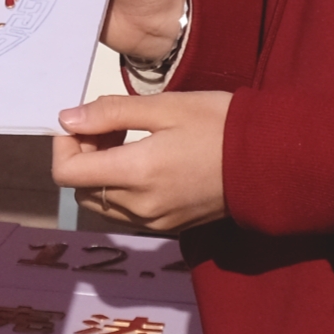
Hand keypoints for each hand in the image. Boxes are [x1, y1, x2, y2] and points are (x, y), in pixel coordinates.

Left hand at [53, 90, 229, 233]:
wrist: (270, 161)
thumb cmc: (219, 124)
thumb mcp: (165, 106)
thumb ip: (111, 112)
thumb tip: (67, 119)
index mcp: (135, 174)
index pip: (67, 173)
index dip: (63, 145)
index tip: (84, 121)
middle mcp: (139, 206)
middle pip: (81, 188)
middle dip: (83, 155)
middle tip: (110, 125)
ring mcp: (155, 221)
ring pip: (101, 203)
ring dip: (101, 173)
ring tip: (129, 141)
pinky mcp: (169, 226)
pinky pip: (126, 212)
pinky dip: (122, 188)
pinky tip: (147, 161)